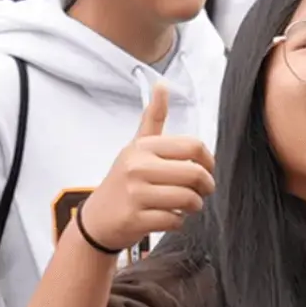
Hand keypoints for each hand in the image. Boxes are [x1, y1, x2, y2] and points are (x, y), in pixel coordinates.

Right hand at [76, 84, 214, 254]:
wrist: (96, 219)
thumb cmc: (122, 181)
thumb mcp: (135, 147)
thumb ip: (153, 118)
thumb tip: (162, 84)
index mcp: (142, 148)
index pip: (193, 146)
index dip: (209, 161)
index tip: (206, 170)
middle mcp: (137, 167)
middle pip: (195, 174)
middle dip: (206, 187)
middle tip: (202, 192)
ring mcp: (135, 194)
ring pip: (188, 199)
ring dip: (194, 206)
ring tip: (186, 205)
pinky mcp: (135, 219)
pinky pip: (174, 220)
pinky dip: (177, 222)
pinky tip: (169, 217)